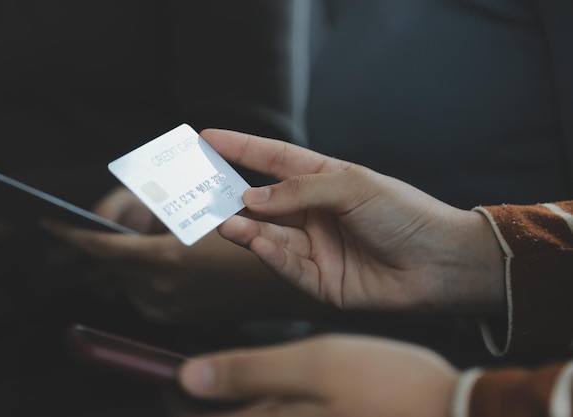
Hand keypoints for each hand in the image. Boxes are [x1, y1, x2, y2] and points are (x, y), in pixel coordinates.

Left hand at [43, 188, 329, 322]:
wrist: (280, 277)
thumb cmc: (247, 233)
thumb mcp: (199, 208)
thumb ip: (152, 207)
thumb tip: (117, 212)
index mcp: (164, 259)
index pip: (98, 247)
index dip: (68, 234)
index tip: (48, 224)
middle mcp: (158, 289)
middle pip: (109, 263)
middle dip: (106, 241)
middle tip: (122, 221)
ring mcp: (166, 307)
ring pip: (124, 279)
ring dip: (127, 259)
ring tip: (156, 240)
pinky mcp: (174, 317)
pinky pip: (142, 295)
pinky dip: (143, 276)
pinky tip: (167, 262)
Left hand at [179, 334, 458, 416]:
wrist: (449, 413)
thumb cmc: (386, 385)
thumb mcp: (313, 364)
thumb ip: (248, 372)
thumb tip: (186, 378)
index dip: (178, 402)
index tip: (169, 382)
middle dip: (205, 406)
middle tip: (197, 380)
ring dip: (240, 407)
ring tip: (238, 383)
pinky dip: (271, 410)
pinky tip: (279, 394)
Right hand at [202, 129, 505, 313]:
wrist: (441, 262)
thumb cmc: (404, 213)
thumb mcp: (352, 187)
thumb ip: (300, 190)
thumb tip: (251, 197)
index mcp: (324, 181)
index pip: (273, 160)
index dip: (240, 149)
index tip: (207, 139)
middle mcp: (315, 214)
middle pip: (264, 204)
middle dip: (233, 198)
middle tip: (202, 194)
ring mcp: (317, 248)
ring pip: (269, 237)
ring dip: (247, 229)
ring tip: (225, 223)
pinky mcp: (321, 281)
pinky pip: (288, 268)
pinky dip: (271, 256)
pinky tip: (259, 243)